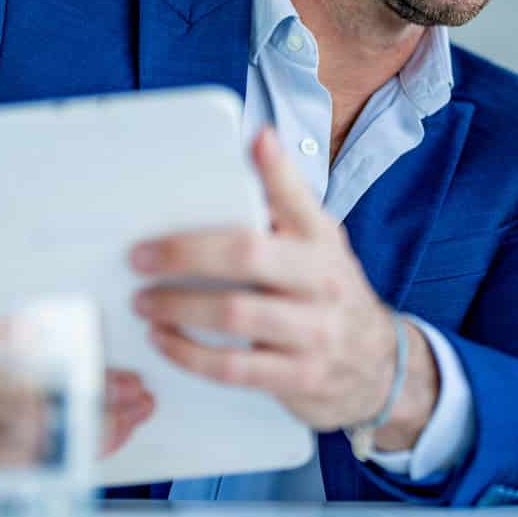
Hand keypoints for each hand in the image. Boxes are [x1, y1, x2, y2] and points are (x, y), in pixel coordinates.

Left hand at [128, 129, 437, 450]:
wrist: (377, 365)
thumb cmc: (327, 294)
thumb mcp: (318, 245)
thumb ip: (285, 207)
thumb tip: (254, 147)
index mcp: (322, 241)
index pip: (299, 199)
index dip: (279, 169)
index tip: (257, 140)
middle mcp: (322, 281)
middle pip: (249, 255)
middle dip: (185, 253)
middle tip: (140, 256)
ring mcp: (313, 331)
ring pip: (235, 313)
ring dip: (178, 307)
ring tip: (143, 301)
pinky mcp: (298, 376)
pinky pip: (233, 367)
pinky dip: (188, 354)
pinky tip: (164, 340)